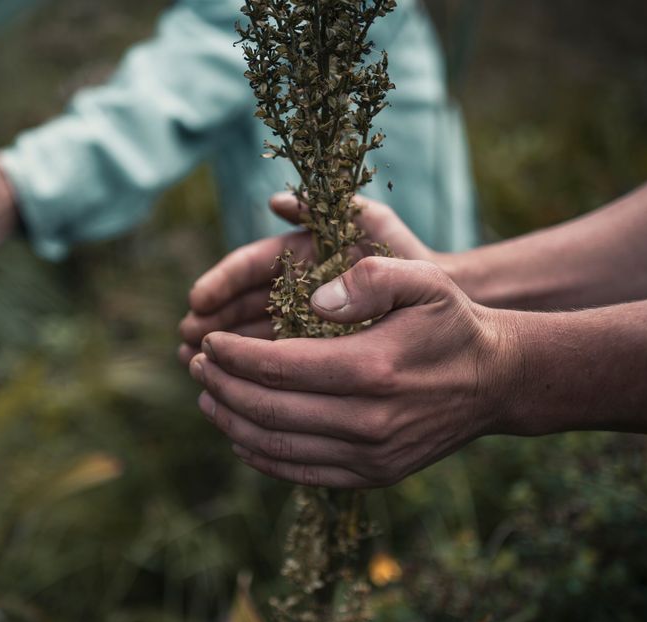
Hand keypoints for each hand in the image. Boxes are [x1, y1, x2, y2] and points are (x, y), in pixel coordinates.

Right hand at [178, 192, 437, 363]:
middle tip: (189, 342)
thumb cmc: (417, 261)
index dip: (222, 282)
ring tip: (199, 369)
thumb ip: (332, 207)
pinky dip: (255, 380)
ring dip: (227, 355)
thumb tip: (276, 201)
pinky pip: (281, 368)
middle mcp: (300, 288)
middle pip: (243, 306)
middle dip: (215, 324)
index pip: (252, 266)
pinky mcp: (320, 355)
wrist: (457, 309)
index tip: (198, 299)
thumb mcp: (378, 227)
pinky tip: (235, 396)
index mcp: (305, 255)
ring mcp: (308, 323)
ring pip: (254, 340)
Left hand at [187, 257, 515, 487]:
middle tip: (196, 365)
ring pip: (276, 446)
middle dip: (221, 386)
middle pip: (267, 409)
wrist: (494, 381)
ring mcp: (370, 456)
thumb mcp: (423, 279)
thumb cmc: (451, 323)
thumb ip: (367, 279)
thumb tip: (314, 301)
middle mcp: (368, 421)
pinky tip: (239, 433)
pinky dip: (260, 455)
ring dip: (231, 421)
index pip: (277, 366)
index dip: (232, 355)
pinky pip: (300, 471)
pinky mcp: (372, 476)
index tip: (209, 341)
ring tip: (206, 396)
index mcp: (372, 368)